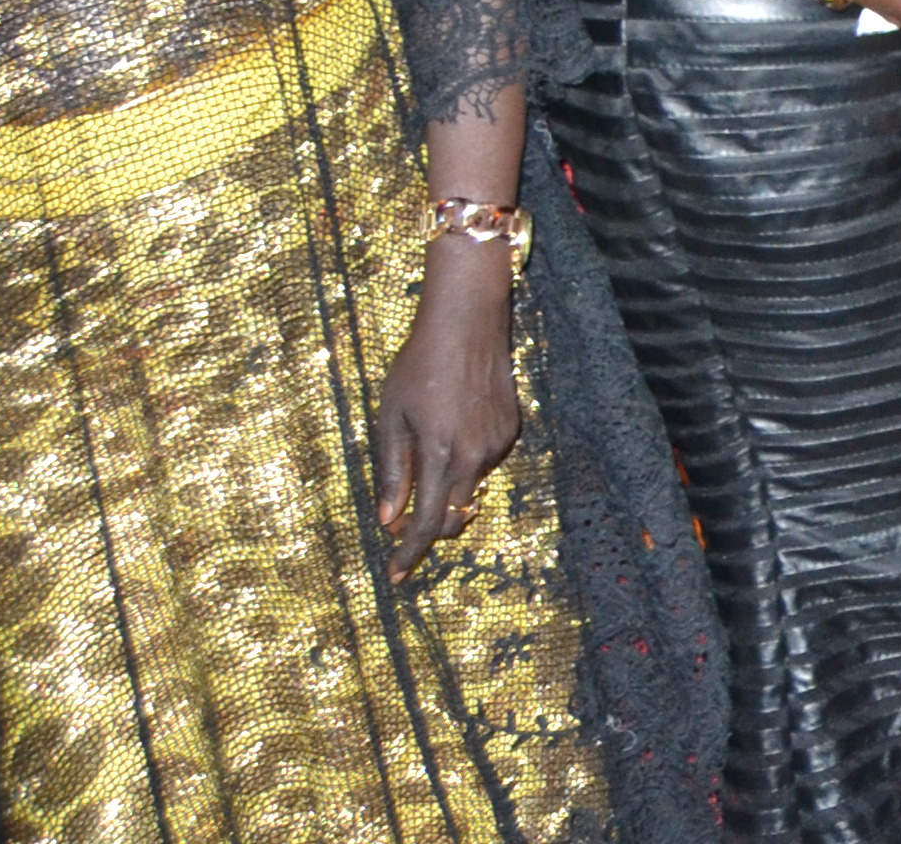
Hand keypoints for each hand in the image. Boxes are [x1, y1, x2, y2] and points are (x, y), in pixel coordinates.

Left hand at [368, 250, 522, 579]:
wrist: (468, 323)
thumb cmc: (418, 366)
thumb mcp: (390, 418)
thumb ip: (392, 471)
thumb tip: (389, 518)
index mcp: (441, 456)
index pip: (426, 523)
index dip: (409, 553)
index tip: (395, 576)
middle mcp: (476, 456)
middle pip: (452, 514)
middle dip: (427, 527)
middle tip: (399, 522)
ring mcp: (498, 443)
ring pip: (468, 488)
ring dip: (445, 491)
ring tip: (423, 458)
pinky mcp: (511, 429)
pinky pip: (484, 462)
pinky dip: (464, 464)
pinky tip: (451, 432)